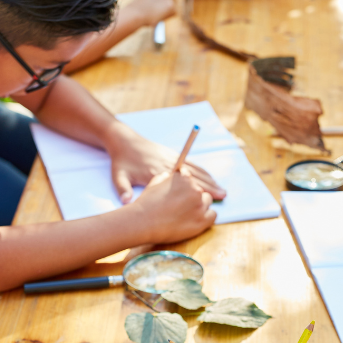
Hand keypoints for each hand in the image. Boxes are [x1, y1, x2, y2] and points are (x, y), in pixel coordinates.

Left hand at [105, 124, 225, 203]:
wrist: (124, 141)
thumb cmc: (121, 161)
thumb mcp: (118, 176)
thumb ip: (122, 189)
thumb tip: (126, 202)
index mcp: (157, 171)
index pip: (182, 183)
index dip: (197, 190)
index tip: (209, 198)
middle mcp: (168, 164)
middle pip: (194, 176)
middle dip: (210, 186)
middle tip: (224, 195)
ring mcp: (172, 159)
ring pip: (195, 169)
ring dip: (210, 179)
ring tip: (222, 189)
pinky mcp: (172, 155)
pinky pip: (191, 163)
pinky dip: (202, 171)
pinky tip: (210, 178)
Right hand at [125, 0, 178, 26]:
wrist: (135, 14)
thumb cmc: (138, 4)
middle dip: (169, 1)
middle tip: (160, 8)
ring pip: (175, 4)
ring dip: (169, 8)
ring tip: (157, 12)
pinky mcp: (172, 7)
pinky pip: (175, 12)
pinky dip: (168, 15)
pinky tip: (159, 16)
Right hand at [132, 171, 216, 243]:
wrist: (142, 222)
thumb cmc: (146, 203)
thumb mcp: (155, 182)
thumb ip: (168, 177)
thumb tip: (173, 176)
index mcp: (184, 178)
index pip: (191, 179)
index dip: (186, 187)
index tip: (183, 194)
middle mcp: (194, 189)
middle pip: (200, 190)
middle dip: (192, 197)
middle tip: (182, 206)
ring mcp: (199, 205)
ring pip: (207, 201)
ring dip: (200, 206)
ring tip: (187, 213)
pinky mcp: (202, 221)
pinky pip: (213, 215)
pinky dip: (207, 217)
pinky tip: (198, 219)